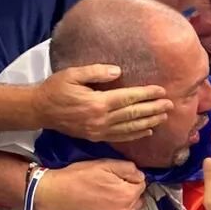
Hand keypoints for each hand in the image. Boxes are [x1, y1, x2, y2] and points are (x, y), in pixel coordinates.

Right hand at [35, 65, 170, 142]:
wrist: (40, 111)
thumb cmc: (56, 88)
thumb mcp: (73, 74)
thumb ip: (96, 72)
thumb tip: (118, 72)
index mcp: (97, 102)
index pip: (128, 98)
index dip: (146, 94)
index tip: (161, 90)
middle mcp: (101, 119)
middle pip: (133, 114)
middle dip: (154, 109)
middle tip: (170, 104)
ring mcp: (99, 131)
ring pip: (130, 128)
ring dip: (149, 122)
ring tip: (164, 116)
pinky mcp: (96, 137)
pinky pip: (121, 137)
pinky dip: (136, 134)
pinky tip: (147, 130)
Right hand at [36, 158, 145, 209]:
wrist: (57, 195)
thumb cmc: (79, 177)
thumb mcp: (104, 164)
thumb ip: (128, 168)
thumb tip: (141, 175)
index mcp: (127, 192)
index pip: (142, 183)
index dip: (131, 178)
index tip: (119, 177)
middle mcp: (127, 209)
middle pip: (139, 197)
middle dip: (131, 191)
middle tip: (116, 187)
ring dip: (130, 204)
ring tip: (115, 198)